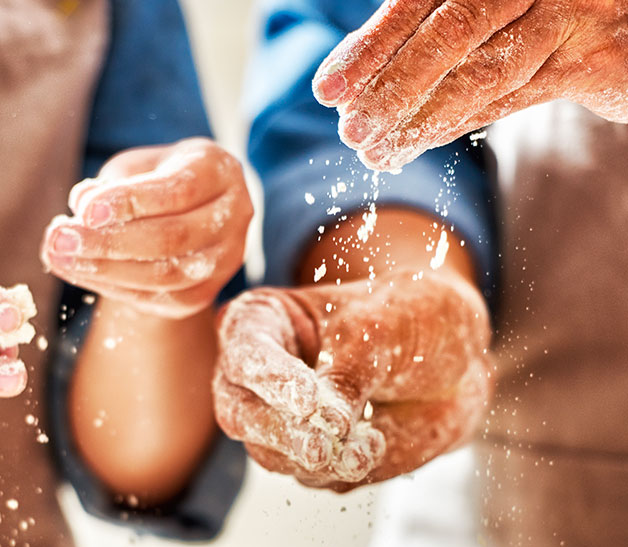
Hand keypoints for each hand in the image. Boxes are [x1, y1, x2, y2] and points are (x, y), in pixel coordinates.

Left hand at [41, 138, 251, 317]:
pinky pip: (159, 298)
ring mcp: (225, 261)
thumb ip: (113, 183)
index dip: (130, 202)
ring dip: (105, 270)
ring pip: (165, 276)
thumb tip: (81, 205)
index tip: (84, 209)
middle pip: (172, 239)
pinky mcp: (205, 294)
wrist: (192, 212)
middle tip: (60, 239)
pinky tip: (79, 272)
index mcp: (220, 172)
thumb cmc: (159, 178)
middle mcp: (234, 218)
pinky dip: (113, 287)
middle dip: (109, 242)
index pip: (178, 191)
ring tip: (59, 257)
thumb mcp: (138, 166)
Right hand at [213, 272, 492, 489]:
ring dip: (320, 458)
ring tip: (370, 446)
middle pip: (239, 414)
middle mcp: (257, 377)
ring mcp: (278, 422)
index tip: (308, 401)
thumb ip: (349, 374)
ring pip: (271, 455)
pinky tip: (377, 443)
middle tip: (321, 448)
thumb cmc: (412, 320)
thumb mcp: (384, 328)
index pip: (246, 354)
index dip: (272, 380)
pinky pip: (312, 478)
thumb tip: (328, 426)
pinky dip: (343, 469)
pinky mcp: (306, 459)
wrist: (458, 362)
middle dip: (282, 434)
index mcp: (261, 323)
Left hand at [312, 0, 627, 169]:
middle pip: (449, 28)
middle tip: (348, 131)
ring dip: (419, 118)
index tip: (328, 91)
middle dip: (390, 86)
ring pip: (482, 69)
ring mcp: (570, 9)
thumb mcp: (481, 19)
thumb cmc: (542, 21)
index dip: (371, 45)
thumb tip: (351, 89)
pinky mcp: (597, 54)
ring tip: (374, 152)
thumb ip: (425, 39)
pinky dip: (459, 124)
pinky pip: (517, 95)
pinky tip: (415, 147)